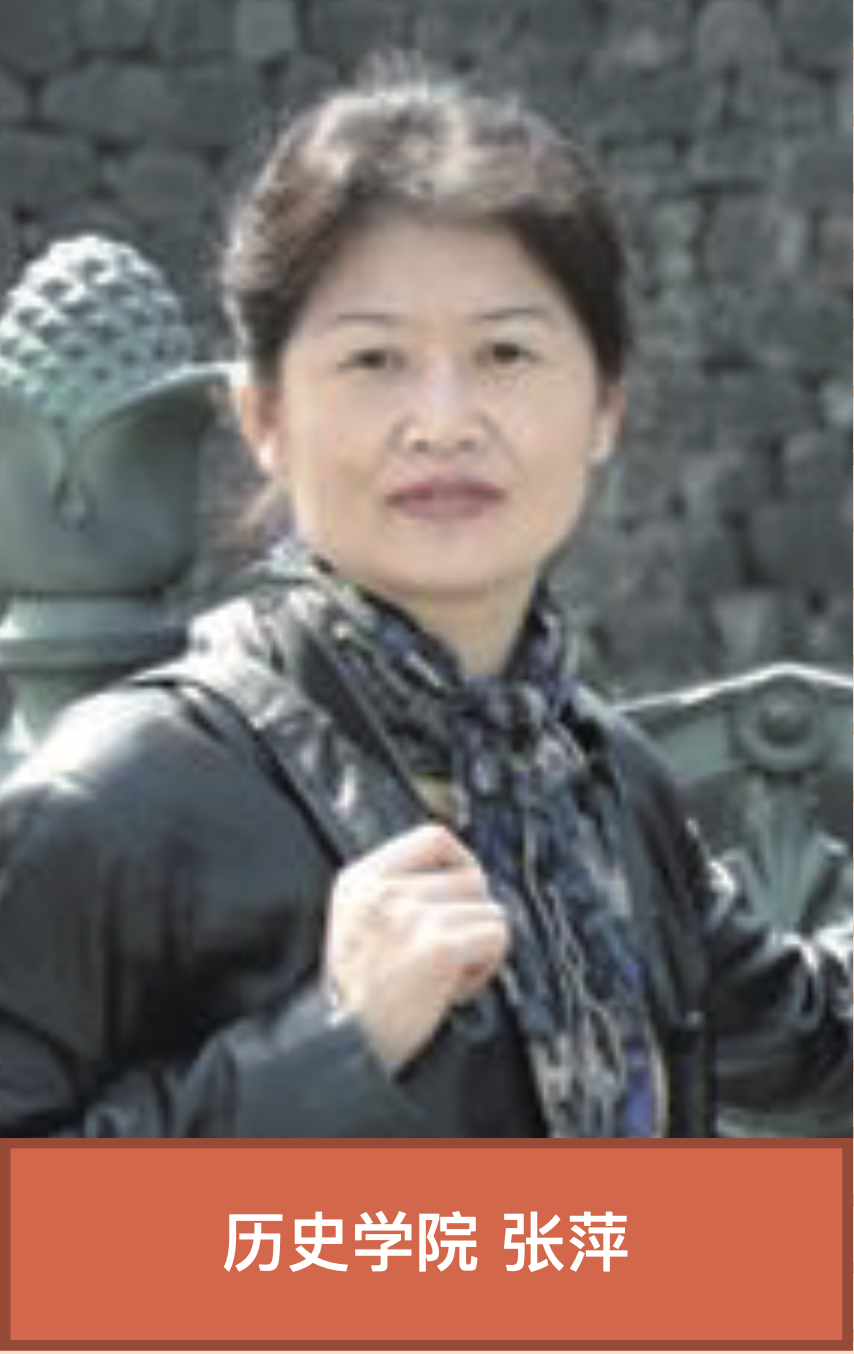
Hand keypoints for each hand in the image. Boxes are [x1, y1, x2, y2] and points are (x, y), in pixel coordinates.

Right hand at [324, 823, 508, 1069]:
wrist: (342, 1048)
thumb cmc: (358, 996)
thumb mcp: (358, 922)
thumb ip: (397, 890)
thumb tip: (461, 873)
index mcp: (360, 880)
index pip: (435, 837)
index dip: (462, 861)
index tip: (462, 893)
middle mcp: (384, 891)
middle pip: (472, 875)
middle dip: (469, 916)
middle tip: (446, 951)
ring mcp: (410, 916)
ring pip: (489, 909)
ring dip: (478, 943)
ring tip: (446, 973)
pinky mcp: (437, 947)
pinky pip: (496, 936)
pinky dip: (487, 966)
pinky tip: (456, 987)